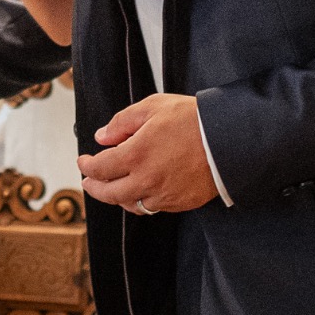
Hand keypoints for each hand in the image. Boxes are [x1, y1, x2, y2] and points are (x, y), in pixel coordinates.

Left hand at [78, 94, 219, 214]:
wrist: (231, 139)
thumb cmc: (194, 119)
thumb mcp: (154, 107)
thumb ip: (123, 122)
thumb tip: (102, 136)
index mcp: (136, 154)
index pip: (100, 168)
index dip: (87, 165)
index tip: (83, 160)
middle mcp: (146, 180)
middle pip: (109, 193)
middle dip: (94, 187)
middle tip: (88, 181)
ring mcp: (164, 195)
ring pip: (130, 204)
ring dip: (117, 197)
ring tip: (112, 187)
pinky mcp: (180, 203)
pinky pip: (152, 207)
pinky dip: (140, 201)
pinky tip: (139, 191)